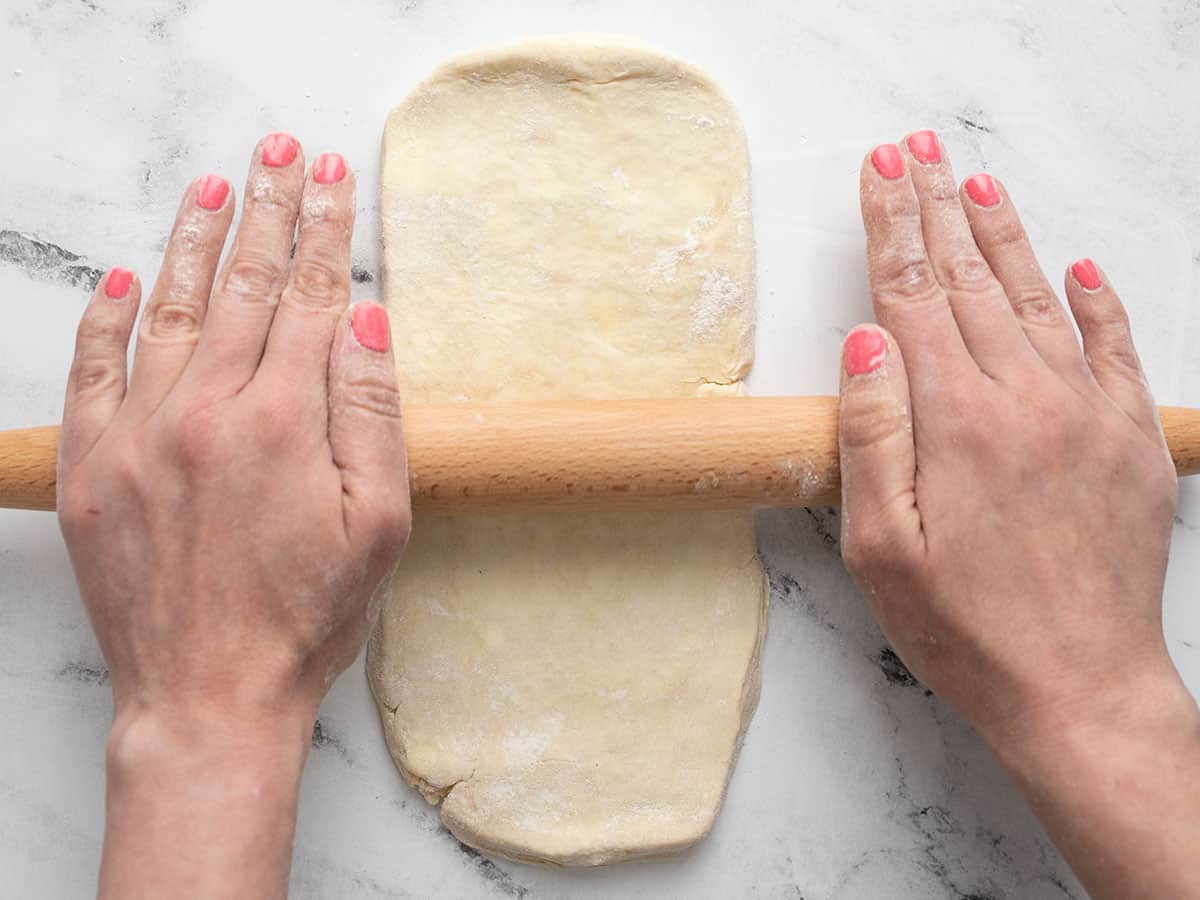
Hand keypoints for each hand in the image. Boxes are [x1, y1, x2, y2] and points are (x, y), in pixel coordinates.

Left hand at [58, 134, 409, 898]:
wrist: (206, 695)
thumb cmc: (308, 618)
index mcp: (281, 422)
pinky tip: (122, 279)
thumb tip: (366, 319)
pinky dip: (105, 317)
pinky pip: (92, 369)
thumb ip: (372, 413)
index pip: (311, 299)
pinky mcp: (94, 467)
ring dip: (195, 243)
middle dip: (268, 210)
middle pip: (245, 287)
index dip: (324, 230)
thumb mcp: (380, 523)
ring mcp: (139, 435)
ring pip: (168, 310)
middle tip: (278, 151)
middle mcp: (204, 411)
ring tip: (213, 186)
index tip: (329, 174)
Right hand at [837, 132, 1199, 898]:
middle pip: (970, 280)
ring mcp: (1089, 414)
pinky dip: (1096, 302)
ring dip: (1003, 237)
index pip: (912, 295)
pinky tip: (1078, 268)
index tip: (881, 171)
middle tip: (916, 151)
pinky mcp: (1132, 440)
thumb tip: (868, 340)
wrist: (1081, 688)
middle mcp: (1029, 398)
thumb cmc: (967, 628)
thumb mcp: (880, 547)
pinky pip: (1117, 349)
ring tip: (976, 183)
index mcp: (958, 420)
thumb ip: (872, 433)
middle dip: (937, 208)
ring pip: (1037, 299)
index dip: (892, 225)